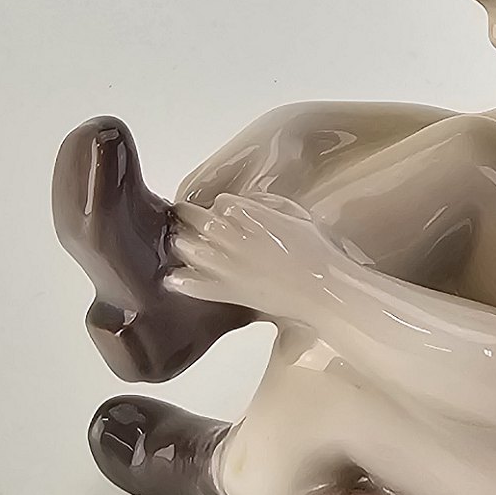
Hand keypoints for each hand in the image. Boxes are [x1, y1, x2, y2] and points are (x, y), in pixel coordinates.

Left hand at [169, 193, 332, 319]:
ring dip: (182, 244)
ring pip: (191, 249)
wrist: (323, 290)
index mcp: (254, 216)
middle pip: (198, 220)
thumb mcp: (298, 217)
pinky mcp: (230, 292)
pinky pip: (198, 286)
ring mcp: (230, 266)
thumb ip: (270, 206)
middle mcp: (236, 238)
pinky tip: (173, 278)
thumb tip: (249, 203)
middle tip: (182, 215)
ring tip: (180, 242)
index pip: (223, 202)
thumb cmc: (317, 254)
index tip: (221, 210)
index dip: (221, 205)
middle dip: (187, 216)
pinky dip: (183, 282)